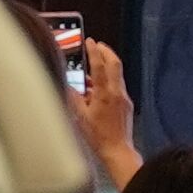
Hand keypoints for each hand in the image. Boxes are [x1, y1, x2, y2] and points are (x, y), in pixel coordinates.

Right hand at [70, 33, 142, 192]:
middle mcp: (117, 92)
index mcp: (105, 94)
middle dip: (106, 52)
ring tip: (93, 66)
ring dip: (106, 67)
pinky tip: (97, 88)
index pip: (100, 66)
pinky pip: (116, 86)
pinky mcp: (126, 105)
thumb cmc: (98, 137)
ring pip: (116, 75)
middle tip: (97, 45)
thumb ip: (74, 98)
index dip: (94, 51)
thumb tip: (67, 85)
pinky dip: (107, 81)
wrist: (117, 151)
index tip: (90, 41)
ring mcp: (123, 98)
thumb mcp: (80, 117)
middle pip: (115, 64)